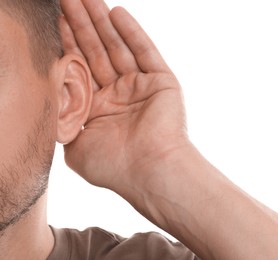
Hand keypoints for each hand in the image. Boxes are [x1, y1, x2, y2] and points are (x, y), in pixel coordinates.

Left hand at [60, 0, 187, 193]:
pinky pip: (145, 52)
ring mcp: (141, 86)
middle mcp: (120, 95)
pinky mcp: (162, 82)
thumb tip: (50, 103)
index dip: (69, 43)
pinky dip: (132, 33)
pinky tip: (117, 13)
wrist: (150, 172)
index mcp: (100, 109)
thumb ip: (63, 123)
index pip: (82, 68)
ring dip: (102, 22)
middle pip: (98, 51)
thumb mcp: (75, 146)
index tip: (57, 19)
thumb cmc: (115, 166)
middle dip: (82, 25)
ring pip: (119, 47)